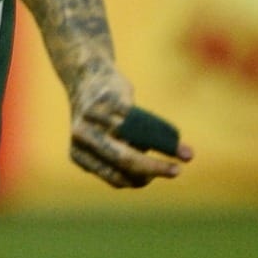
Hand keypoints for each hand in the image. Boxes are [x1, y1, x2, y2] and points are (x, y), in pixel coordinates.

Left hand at [67, 68, 193, 187]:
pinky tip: (169, 133)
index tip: (156, 178)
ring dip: (157, 143)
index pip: (116, 178)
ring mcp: (94, 116)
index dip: (140, 181)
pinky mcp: (109, 98)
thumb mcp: (107, 143)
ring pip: (137, 137)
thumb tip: (149, 175)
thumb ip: (123, 161)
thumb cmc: (102, 119)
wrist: (87, 77)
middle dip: (154, 168)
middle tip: (178, 172)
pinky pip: (140, 118)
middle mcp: (82, 136)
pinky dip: (158, 128)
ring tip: (173, 145)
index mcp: (79, 154)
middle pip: (124, 159)